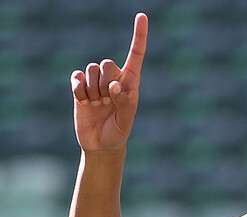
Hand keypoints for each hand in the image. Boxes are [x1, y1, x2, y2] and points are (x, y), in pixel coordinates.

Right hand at [70, 13, 147, 153]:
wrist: (101, 144)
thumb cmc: (119, 130)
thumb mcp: (126, 118)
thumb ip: (123, 100)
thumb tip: (114, 84)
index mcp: (131, 82)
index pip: (136, 54)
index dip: (139, 35)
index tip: (142, 15)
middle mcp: (114, 78)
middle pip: (106, 63)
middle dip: (106, 81)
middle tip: (107, 100)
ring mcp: (96, 83)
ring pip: (91, 69)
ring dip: (93, 89)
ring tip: (97, 104)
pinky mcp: (80, 88)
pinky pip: (77, 76)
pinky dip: (79, 88)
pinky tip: (84, 100)